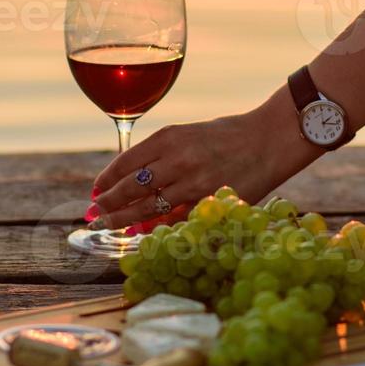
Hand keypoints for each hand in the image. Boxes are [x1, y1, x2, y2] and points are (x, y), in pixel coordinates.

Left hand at [90, 91, 318, 229]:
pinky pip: (174, 219)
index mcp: (169, 137)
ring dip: (124, 219)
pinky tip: (141, 232)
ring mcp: (193, 183)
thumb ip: (161, 154)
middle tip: (95, 214)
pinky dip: (155, 227)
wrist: (270, 139)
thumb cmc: (229, 135)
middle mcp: (177, 159)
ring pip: (148, 208)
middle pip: (130, 188)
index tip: (96, 190)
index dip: (106, 180)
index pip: (125, 163)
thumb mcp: (188, 133)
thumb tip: (131, 178)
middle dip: (108, 203)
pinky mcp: (209, 202)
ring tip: (109, 224)